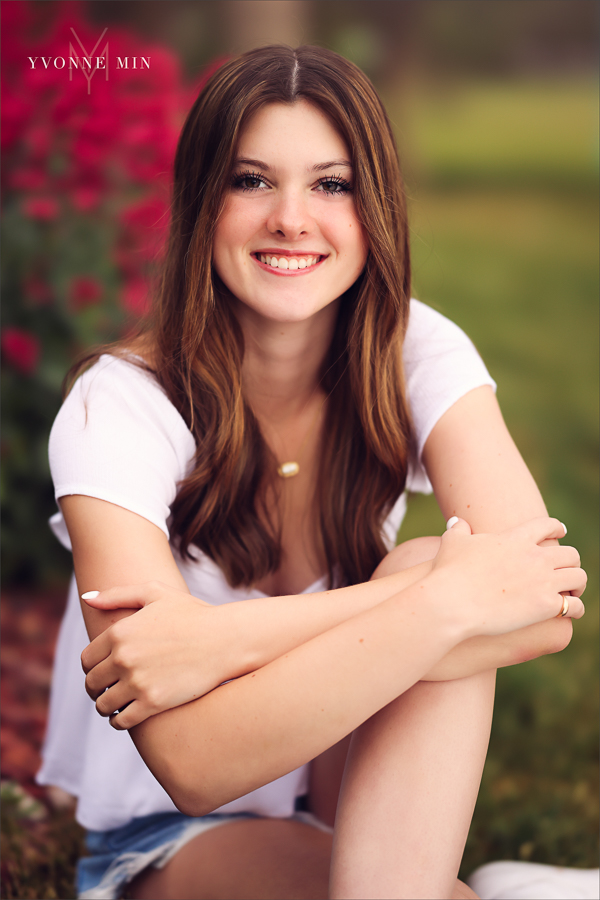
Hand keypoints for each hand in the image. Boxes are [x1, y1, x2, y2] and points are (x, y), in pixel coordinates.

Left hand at [80, 582, 235, 729]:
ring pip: (104, 705)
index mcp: (119, 632)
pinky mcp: (153, 703)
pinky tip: (127, 715)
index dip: (91, 667)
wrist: (225, 639)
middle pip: (92, 683)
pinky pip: (121, 721)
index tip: (100, 671)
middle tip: (106, 690)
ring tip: (116, 704)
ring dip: (106, 706)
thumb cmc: (193, 613)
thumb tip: (88, 599)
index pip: (86, 659)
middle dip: (96, 688)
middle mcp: (123, 658)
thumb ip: (118, 594)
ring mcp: (137, 682)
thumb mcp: (155, 593)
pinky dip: (119, 721)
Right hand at [430, 517, 585, 638]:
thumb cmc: (450, 572)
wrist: (453, 602)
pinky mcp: (545, 606)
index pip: (548, 525)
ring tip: (572, 591)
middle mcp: (535, 557)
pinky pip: (575, 606)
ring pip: (579, 577)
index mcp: (516, 539)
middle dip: (571, 561)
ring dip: (578, 583)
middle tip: (566, 569)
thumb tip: (457, 521)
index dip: (557, 528)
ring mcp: (543, 581)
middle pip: (570, 553)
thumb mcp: (452, 543)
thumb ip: (459, 530)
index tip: (562, 532)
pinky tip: (569, 611)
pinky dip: (575, 608)